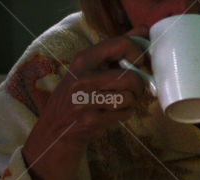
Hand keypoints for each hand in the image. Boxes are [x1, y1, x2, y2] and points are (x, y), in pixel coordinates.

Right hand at [22, 26, 150, 179]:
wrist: (56, 130)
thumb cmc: (78, 95)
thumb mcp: (89, 68)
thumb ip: (114, 50)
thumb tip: (143, 30)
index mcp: (83, 59)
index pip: (120, 44)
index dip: (138, 53)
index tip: (140, 63)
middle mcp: (82, 78)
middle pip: (131, 76)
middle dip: (138, 85)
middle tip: (133, 89)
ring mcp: (86, 101)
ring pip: (129, 97)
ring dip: (131, 102)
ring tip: (119, 102)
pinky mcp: (92, 121)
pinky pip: (125, 114)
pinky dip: (125, 114)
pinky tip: (112, 114)